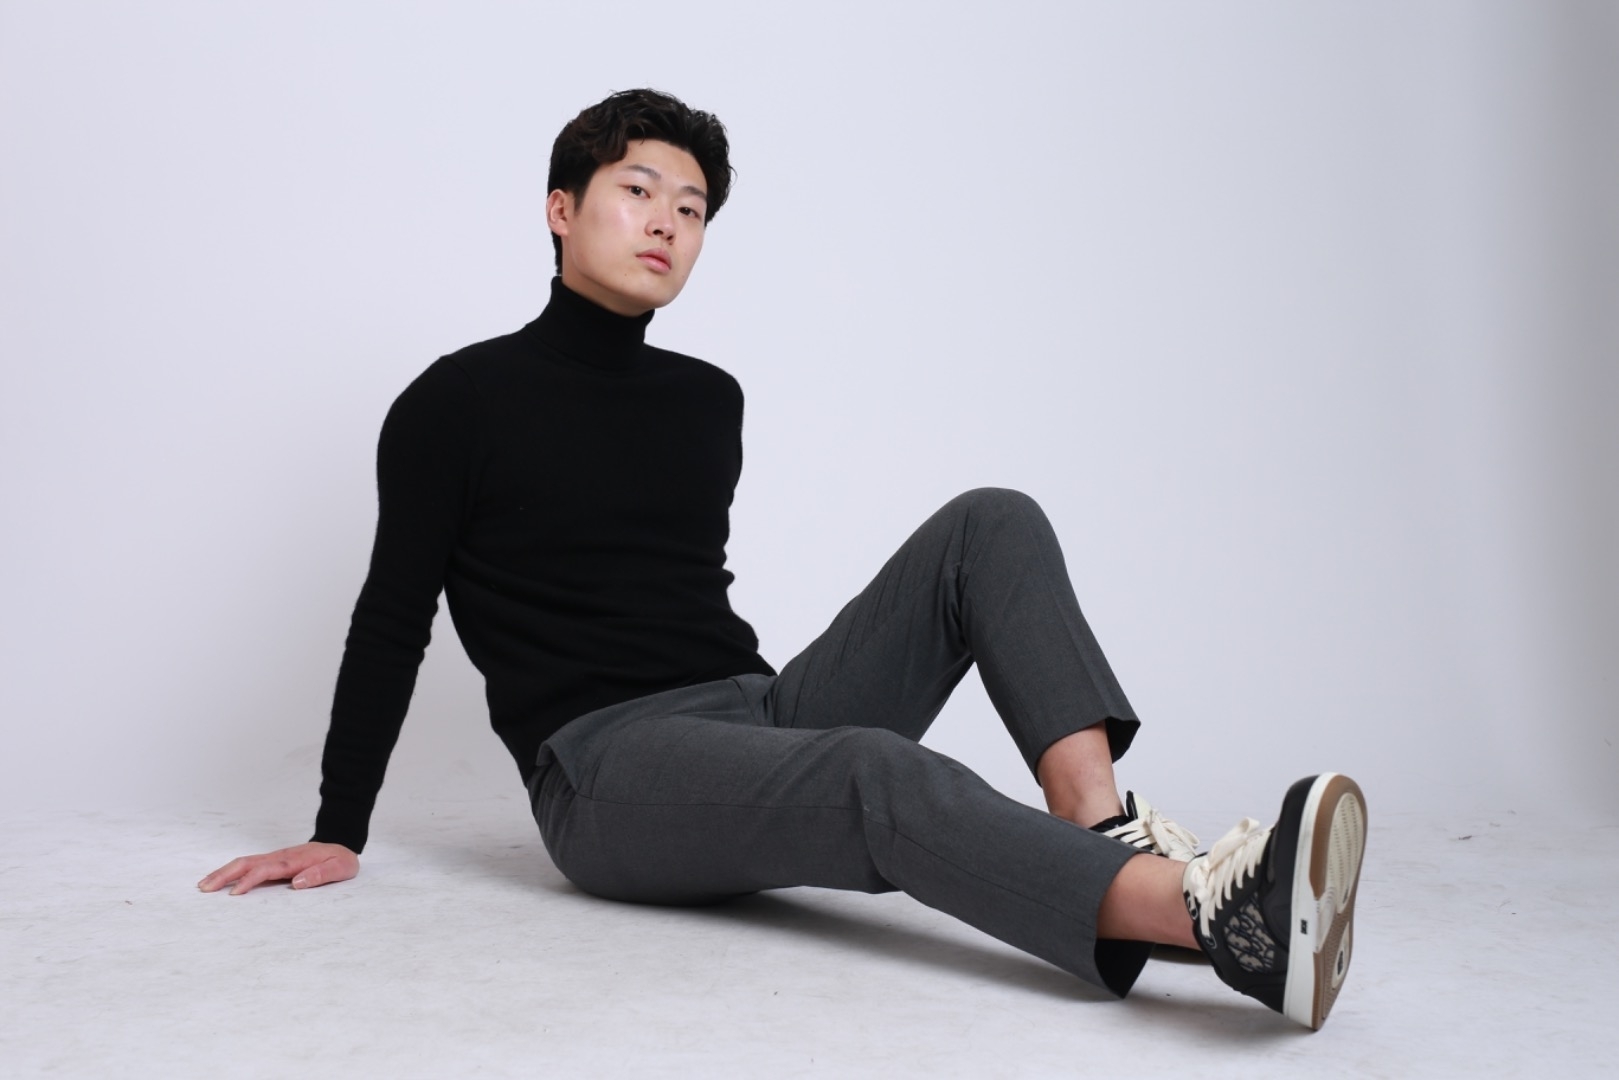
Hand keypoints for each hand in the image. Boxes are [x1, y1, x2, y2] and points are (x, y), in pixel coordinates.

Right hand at [198, 841, 358, 895]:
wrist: (342, 845)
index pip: (266, 869)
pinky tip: (220, 880)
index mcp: (294, 860)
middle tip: (205, 888)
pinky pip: (249, 865)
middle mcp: (280, 857)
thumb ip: (322, 874)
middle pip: (247, 863)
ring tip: (203, 885)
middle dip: (224, 874)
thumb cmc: (341, 860)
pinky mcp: (273, 862)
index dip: (249, 881)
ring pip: (244, 862)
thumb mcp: (340, 868)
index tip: (234, 893)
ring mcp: (275, 858)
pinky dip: (231, 871)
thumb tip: (297, 882)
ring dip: (223, 872)